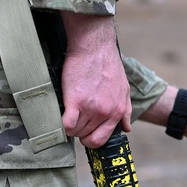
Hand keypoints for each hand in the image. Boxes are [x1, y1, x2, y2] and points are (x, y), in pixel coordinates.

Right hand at [59, 12, 131, 146]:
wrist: (94, 46)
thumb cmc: (107, 63)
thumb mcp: (123, 88)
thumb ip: (126, 110)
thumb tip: (126, 128)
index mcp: (117, 111)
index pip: (102, 139)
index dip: (90, 138)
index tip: (84, 131)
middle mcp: (106, 113)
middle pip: (86, 137)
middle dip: (78, 133)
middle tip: (74, 120)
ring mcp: (91, 109)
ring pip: (75, 132)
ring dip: (69, 126)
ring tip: (67, 112)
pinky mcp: (76, 101)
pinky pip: (66, 125)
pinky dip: (61, 124)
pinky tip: (60, 115)